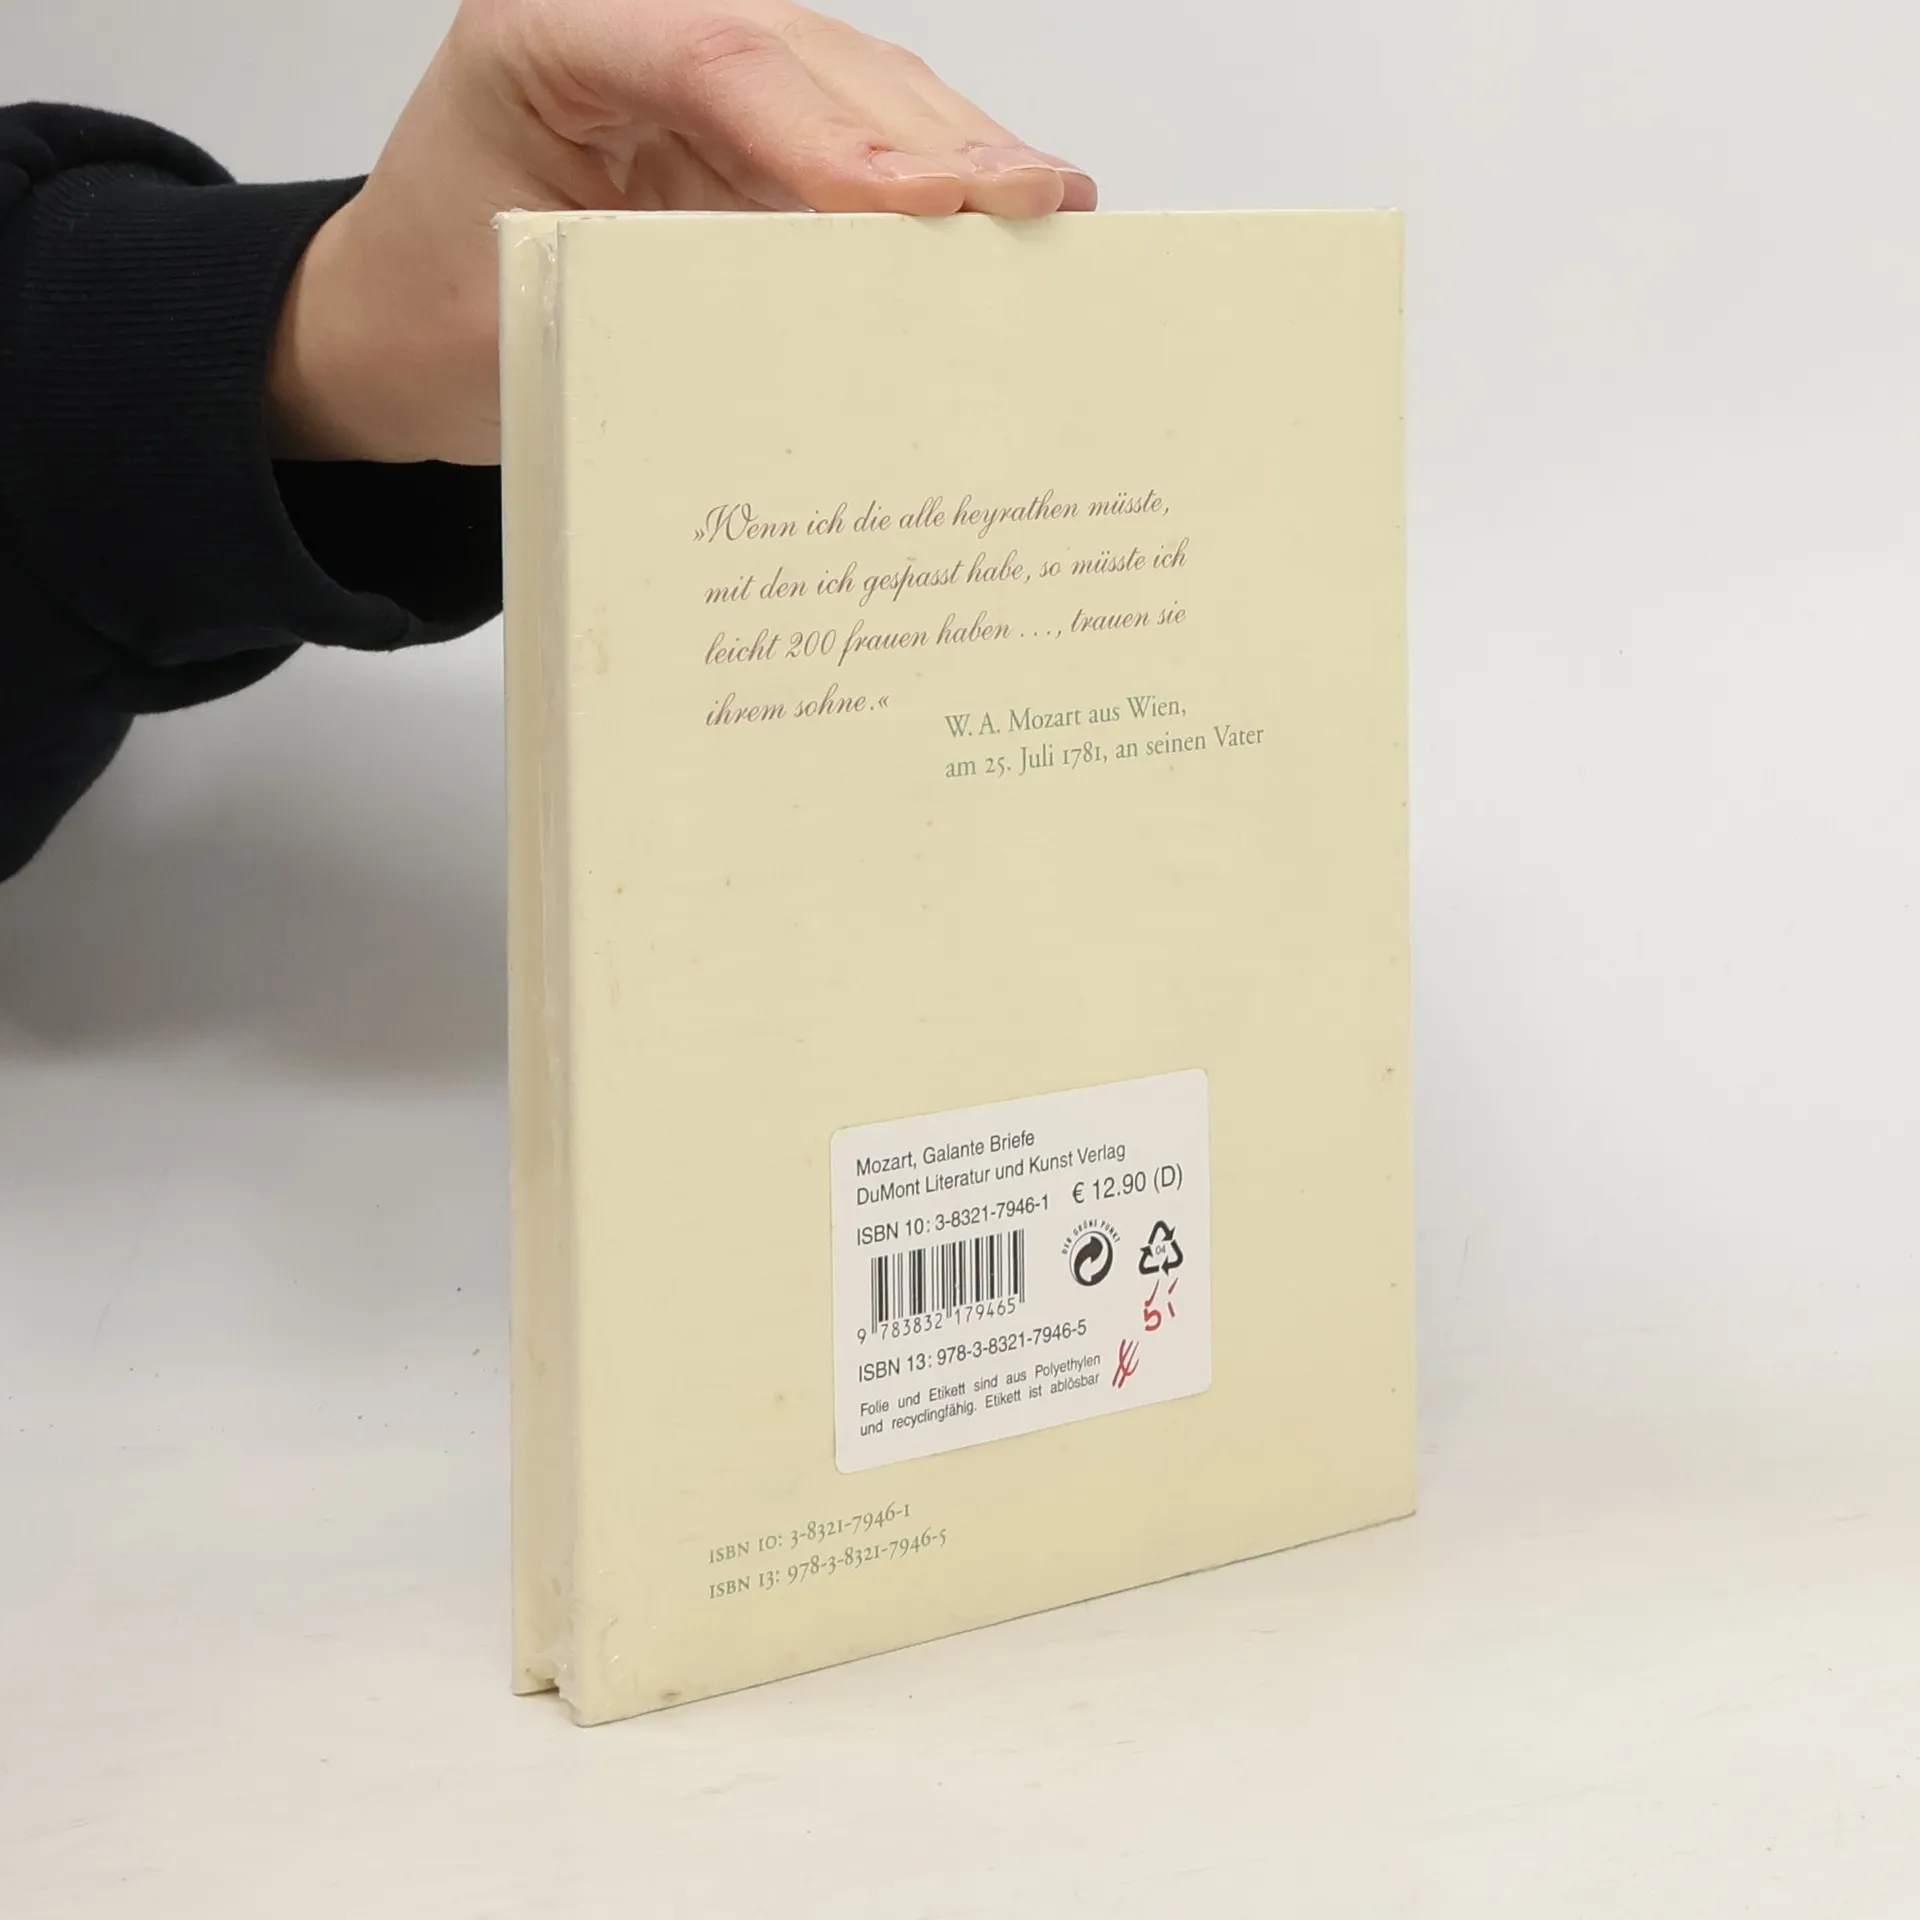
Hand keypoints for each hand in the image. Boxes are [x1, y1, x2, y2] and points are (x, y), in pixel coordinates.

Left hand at [270, 0, 1095, 465]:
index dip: (826, 129)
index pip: (710, 56)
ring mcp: (698, 68)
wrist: (397, 326)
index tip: (918, 202)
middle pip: (808, 56)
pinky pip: (852, 133)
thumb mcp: (527, 315)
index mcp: (549, 32)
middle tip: (1029, 203)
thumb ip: (661, 297)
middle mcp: (633, 25)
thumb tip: (825, 326)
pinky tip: (1004, 207)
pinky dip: (931, 173)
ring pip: (853, 82)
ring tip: (1047, 205)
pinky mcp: (742, 126)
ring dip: (955, 148)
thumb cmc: (436, 315)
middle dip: (928, 135)